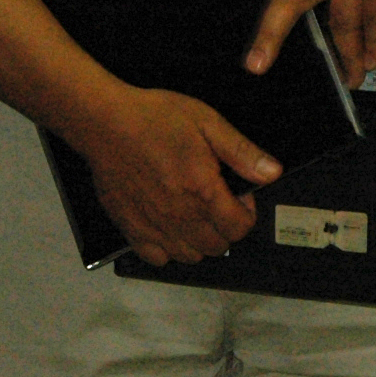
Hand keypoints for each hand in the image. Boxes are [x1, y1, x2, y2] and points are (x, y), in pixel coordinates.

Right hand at [73, 86, 280, 264]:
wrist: (104, 121)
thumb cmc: (151, 117)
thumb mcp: (206, 121)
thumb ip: (241, 151)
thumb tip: (271, 172)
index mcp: (203, 190)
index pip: (240, 227)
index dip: (246, 212)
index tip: (237, 196)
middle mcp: (180, 215)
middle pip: (218, 246)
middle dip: (225, 228)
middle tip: (215, 202)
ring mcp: (154, 225)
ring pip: (190, 256)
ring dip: (199, 241)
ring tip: (192, 214)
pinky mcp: (131, 228)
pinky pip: (157, 258)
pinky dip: (167, 250)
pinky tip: (167, 227)